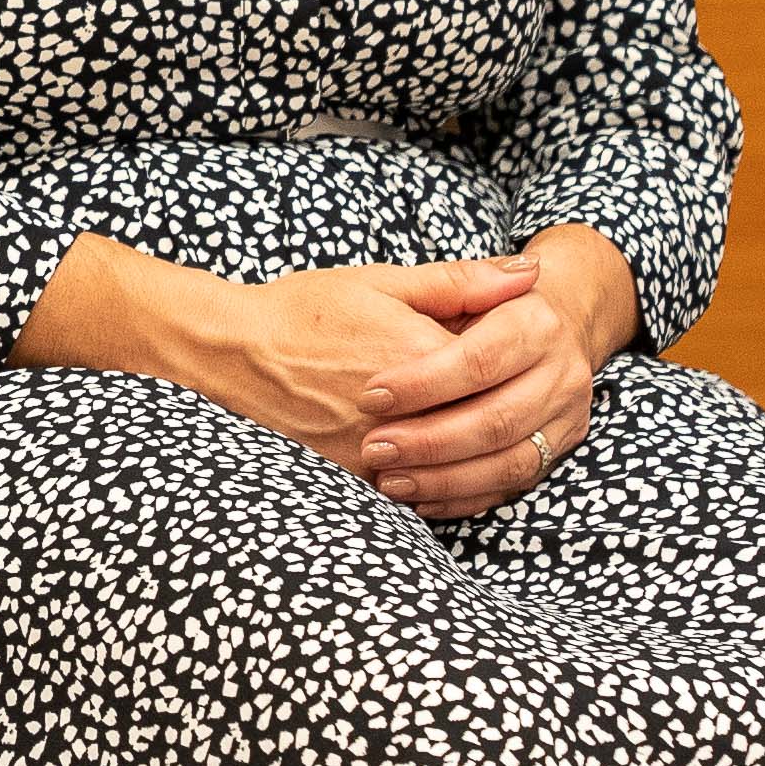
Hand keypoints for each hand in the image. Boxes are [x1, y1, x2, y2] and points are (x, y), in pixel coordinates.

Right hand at [172, 256, 543, 472]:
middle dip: (493, 409)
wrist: (234, 353)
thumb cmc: (306, 311)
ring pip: (457, 465)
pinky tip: (428, 458)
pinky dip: (432, 480)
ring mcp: (381, 451)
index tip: (494, 353)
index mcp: (424, 354)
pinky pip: (418, 492)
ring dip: (470, 452)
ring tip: (458, 425)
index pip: (501, 370)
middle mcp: (409, 411)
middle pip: (487, 422)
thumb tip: (529, 273)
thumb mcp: (383, 282)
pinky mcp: (357, 479)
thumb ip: (461, 282)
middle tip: (478, 393)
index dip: (506, 363)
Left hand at [355, 224, 637, 518]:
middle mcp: (562, 374)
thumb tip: (518, 270)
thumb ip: (464, 279)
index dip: (423, 383)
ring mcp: (565, 418)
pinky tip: (417, 499)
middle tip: (374, 449)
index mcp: (537, 325)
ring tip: (389, 479)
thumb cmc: (483, 307)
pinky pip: (512, 486)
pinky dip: (463, 498)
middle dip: (430, 441)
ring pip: (510, 462)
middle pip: (497, 419)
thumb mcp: (460, 286)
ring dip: (445, 478)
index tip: (369, 396)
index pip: (479, 361)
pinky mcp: (556, 451)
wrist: (543, 331)